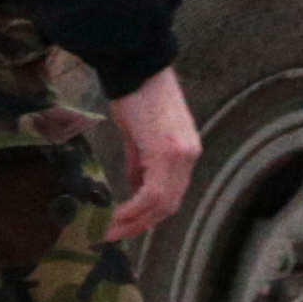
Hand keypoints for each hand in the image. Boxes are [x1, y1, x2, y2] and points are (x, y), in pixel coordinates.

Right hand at [110, 67, 200, 243]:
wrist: (136, 67)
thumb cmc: (136, 94)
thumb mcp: (140, 135)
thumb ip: (141, 162)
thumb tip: (134, 186)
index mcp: (186, 151)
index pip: (173, 194)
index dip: (150, 215)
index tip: (126, 226)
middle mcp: (189, 155)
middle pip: (170, 204)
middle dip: (142, 224)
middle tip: (117, 234)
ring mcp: (181, 154)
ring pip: (163, 203)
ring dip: (137, 220)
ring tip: (113, 230)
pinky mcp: (166, 151)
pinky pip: (154, 192)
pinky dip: (136, 207)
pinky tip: (119, 214)